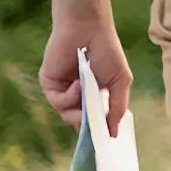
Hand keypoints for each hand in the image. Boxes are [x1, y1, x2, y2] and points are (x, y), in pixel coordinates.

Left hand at [40, 17, 131, 138]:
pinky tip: (78, 83)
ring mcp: (63, 91)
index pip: (94, 120)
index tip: (104, 142)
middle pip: (80, 123)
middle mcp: (77, 96)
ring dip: (80, 108)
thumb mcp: (120, 80)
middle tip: (95, 124)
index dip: (98, 131)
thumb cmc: (107, 51)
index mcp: (94, 95)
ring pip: (68, 115)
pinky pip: (58, 102)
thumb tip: (114, 133)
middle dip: (88, 125)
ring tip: (88, 91)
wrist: (88, 29)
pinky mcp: (50, 85)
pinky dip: (70, 97)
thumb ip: (118, 108)